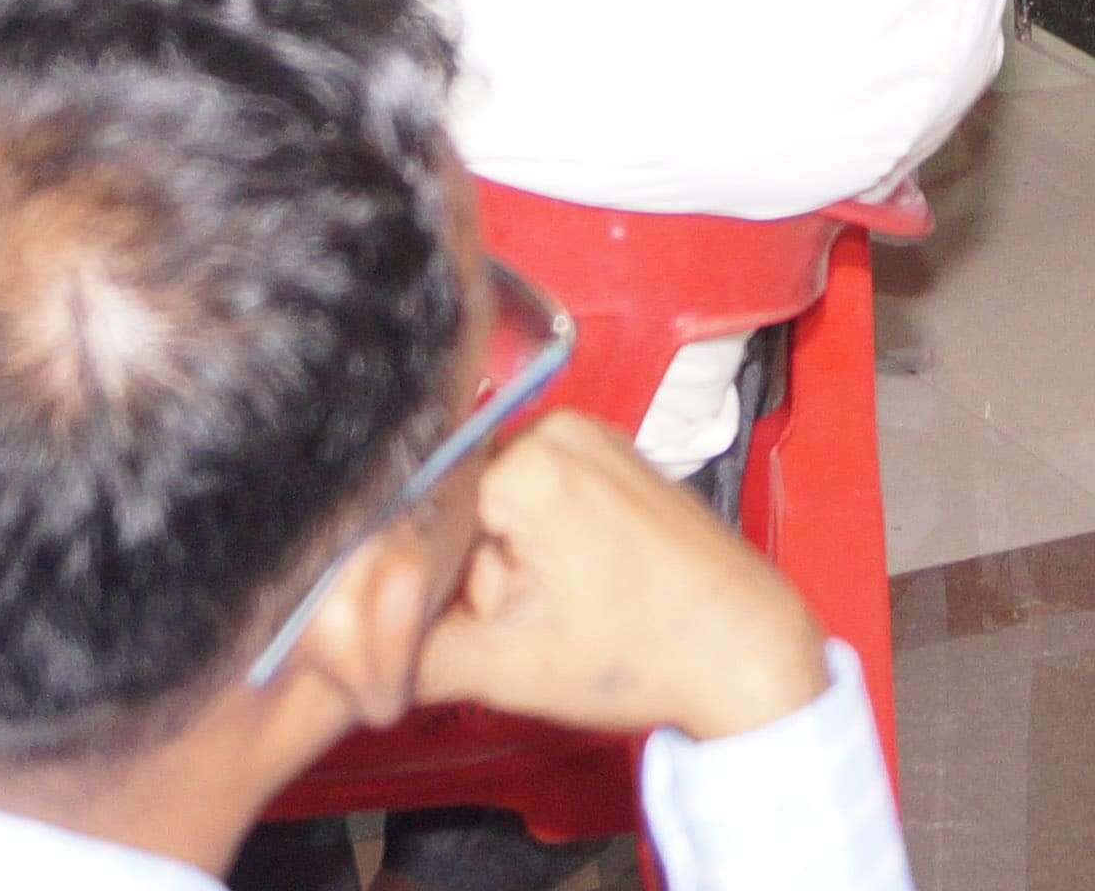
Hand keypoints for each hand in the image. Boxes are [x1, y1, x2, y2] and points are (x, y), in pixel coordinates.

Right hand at [411, 413, 832, 747]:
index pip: (422, 515)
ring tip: (562, 608)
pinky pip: (540, 494)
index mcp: (529, 459)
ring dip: (506, 565)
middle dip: (475, 575)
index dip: (429, 582)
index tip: (467, 623)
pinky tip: (579, 588)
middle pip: (460, 505)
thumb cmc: (642, 652)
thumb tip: (348, 653)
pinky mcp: (616, 455)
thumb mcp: (508, 668)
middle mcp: (559, 425)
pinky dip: (541, 545)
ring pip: (497, 505)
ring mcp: (594, 435)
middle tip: (529, 624)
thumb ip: (410, 656)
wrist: (745, 650)